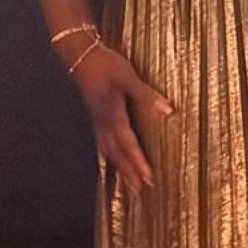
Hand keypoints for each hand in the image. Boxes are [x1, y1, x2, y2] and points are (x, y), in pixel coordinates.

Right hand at [69, 44, 172, 192]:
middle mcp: (103, 123)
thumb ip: (146, 94)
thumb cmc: (105, 64)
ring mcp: (98, 121)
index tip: (148, 179)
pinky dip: (110, 157)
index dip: (138, 163)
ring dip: (120, 169)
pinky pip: (103, 144)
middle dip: (129, 173)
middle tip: (141, 192)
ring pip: (109, 151)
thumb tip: (168, 109)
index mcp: (113, 115)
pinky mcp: (96, 117)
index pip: (128, 145)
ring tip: (129, 185)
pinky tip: (113, 161)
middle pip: (118, 154)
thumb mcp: (127, 76)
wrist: (79, 55)